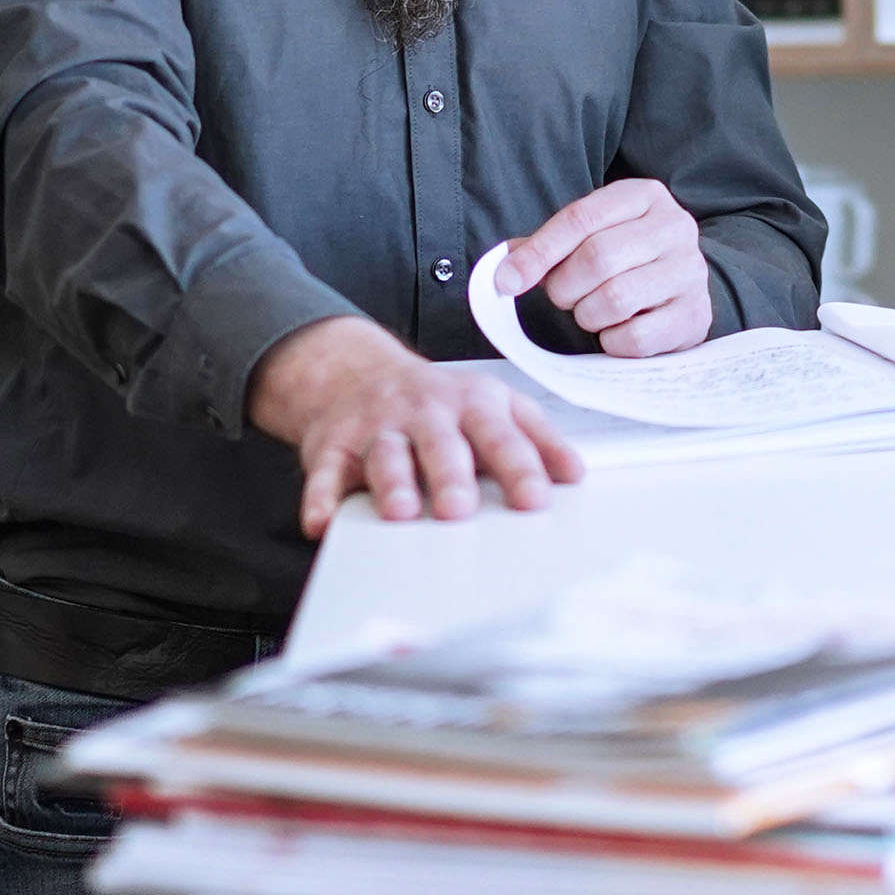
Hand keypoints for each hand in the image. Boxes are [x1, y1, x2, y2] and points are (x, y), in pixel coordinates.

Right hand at [248, 318, 584, 536]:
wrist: (357, 374)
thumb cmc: (439, 404)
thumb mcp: (496, 406)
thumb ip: (537, 438)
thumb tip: (575, 473)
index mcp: (472, 404)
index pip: (501, 436)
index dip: (519, 467)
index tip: (535, 499)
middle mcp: (425, 413)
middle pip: (441, 444)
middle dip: (451, 476)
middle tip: (460, 509)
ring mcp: (378, 426)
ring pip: (385, 454)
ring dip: (392, 483)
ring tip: (401, 512)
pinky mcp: (334, 446)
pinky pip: (325, 472)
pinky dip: (319, 497)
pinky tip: (320, 521)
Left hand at [504, 176, 712, 357]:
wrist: (680, 285)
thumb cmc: (626, 258)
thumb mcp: (591, 236)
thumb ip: (545, 247)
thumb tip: (501, 270)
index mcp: (644, 195)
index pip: (580, 218)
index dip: (538, 252)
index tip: (508, 280)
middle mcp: (675, 226)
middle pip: (597, 258)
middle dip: (565, 287)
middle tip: (563, 298)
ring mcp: (690, 271)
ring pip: (616, 298)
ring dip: (588, 315)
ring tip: (592, 311)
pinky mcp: (695, 314)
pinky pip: (636, 337)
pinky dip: (613, 341)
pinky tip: (616, 330)